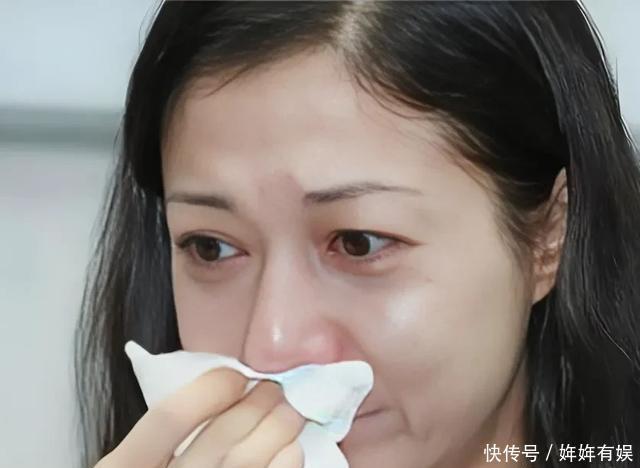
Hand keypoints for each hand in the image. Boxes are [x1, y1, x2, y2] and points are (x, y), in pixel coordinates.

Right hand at [95, 368, 305, 467]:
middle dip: (257, 403)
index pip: (169, 417)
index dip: (210, 390)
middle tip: (274, 389)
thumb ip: (162, 437)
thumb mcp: (136, 463)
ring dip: (278, 428)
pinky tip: (290, 449)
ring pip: (249, 460)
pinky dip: (286, 462)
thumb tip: (225, 391)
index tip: (235, 377)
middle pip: (221, 437)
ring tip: (289, 412)